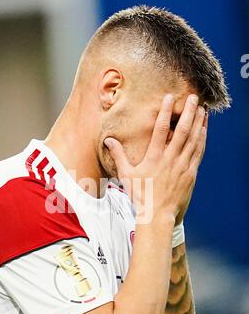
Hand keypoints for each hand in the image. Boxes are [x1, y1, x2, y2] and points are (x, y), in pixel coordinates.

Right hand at [104, 94, 206, 223]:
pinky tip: (205, 130)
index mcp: (154, 157)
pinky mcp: (190, 174)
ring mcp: (182, 166)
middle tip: (194, 98)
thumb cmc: (140, 195)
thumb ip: (118, 155)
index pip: (161, 129)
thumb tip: (108, 140)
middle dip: (189, 112)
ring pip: (194, 139)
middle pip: (183, 130)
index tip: (170, 97)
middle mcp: (170, 159)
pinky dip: (202, 139)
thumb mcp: (126, 175)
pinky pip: (198, 152)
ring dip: (199, 123)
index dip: (166, 111)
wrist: (156, 215)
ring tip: (203, 109)